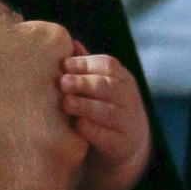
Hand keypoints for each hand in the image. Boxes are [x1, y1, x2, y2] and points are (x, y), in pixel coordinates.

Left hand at [60, 47, 150, 189]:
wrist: (125, 147)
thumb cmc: (104, 107)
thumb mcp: (100, 85)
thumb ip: (87, 66)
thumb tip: (70, 42)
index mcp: (123, 79)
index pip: (108, 65)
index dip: (85, 64)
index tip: (63, 65)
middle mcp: (128, 99)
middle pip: (107, 87)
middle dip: (83, 83)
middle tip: (61, 82)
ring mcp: (127, 123)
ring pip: (108, 112)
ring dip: (85, 106)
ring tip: (65, 103)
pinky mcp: (121, 146)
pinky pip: (107, 137)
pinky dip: (92, 130)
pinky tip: (77, 125)